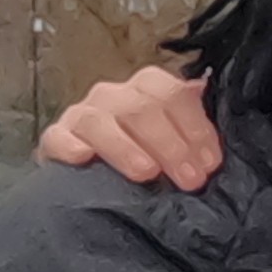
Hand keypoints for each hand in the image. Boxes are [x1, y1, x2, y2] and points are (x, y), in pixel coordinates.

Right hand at [37, 65, 226, 190]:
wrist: (91, 181)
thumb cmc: (144, 162)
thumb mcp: (174, 148)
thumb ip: (194, 139)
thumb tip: (216, 151)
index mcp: (148, 90)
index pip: (173, 94)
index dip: (195, 127)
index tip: (210, 163)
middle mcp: (114, 96)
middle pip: (142, 108)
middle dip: (170, 144)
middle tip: (189, 179)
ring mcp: (82, 115)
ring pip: (101, 121)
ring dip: (125, 147)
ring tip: (146, 173)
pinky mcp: (56, 139)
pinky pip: (59, 136)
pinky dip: (70, 145)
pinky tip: (83, 158)